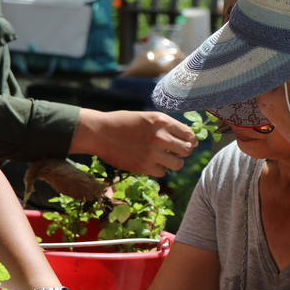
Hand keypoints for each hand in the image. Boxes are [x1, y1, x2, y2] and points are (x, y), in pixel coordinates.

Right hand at [71, 110, 195, 176]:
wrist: (99, 132)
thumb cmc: (122, 122)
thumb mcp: (146, 117)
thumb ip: (166, 126)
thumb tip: (188, 139)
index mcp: (161, 121)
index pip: (189, 134)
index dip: (190, 140)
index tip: (186, 143)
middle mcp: (160, 137)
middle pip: (187, 150)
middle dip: (183, 152)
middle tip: (174, 152)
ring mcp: (152, 153)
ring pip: (178, 164)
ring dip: (173, 162)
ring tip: (163, 158)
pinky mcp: (143, 166)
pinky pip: (162, 172)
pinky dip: (159, 169)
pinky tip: (150, 162)